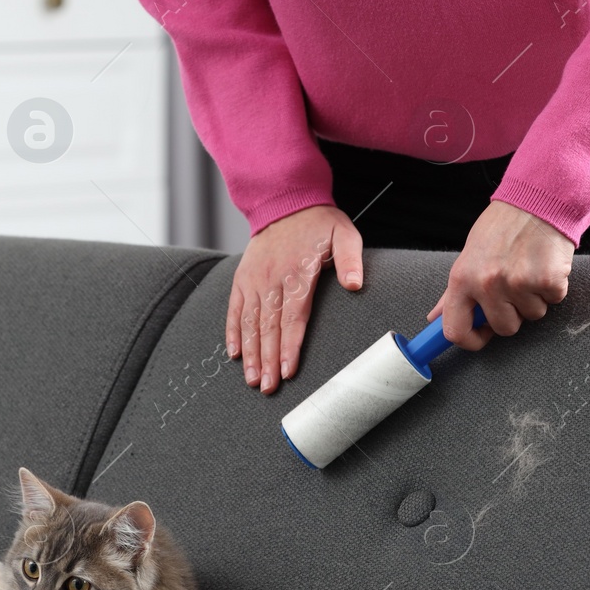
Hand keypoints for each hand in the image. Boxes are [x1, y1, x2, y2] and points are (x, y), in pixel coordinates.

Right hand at [228, 204, 362, 393]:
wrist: (285, 202)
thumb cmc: (319, 223)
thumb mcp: (343, 234)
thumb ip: (351, 260)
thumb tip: (356, 285)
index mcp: (297, 273)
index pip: (293, 318)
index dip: (289, 346)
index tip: (287, 370)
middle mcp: (272, 279)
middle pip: (269, 327)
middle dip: (267, 360)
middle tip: (268, 387)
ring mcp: (254, 280)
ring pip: (250, 323)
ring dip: (250, 353)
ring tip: (251, 379)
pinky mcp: (242, 279)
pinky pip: (235, 309)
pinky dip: (233, 332)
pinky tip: (234, 354)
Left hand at [428, 201, 573, 349]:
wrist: (537, 200)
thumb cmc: (503, 226)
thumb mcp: (469, 255)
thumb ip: (454, 292)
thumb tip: (436, 318)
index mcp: (463, 279)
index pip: (455, 330)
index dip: (471, 340)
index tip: (481, 336)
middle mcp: (487, 284)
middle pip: (505, 328)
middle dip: (513, 312)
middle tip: (514, 284)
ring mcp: (518, 283)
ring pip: (532, 315)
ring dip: (534, 297)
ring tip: (529, 268)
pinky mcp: (547, 280)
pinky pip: (553, 301)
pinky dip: (553, 286)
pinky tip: (545, 264)